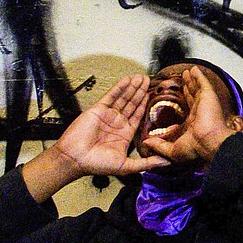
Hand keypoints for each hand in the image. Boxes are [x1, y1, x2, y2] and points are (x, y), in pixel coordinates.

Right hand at [22, 76, 169, 201]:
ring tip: (142, 77)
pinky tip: (127, 79)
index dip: (145, 105)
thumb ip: (147, 163)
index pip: (138, 115)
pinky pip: (111, 96)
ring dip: (132, 87)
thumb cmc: (97, 164)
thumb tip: (167, 162)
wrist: (75, 159)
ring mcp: (108, 115)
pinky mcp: (98, 109)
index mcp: (124, 134)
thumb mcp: (127, 166)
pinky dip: (119, 87)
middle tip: (149, 79)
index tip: (152, 94)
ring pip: (123, 98)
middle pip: (132, 103)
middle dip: (140, 91)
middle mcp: (117, 123)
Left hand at [141, 67, 236, 166]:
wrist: (209, 143)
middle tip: (184, 78)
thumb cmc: (196, 148)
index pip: (188, 106)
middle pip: (192, 94)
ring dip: (192, 79)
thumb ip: (160, 145)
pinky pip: (203, 83)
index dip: (183, 98)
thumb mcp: (173, 150)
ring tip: (188, 72)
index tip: (178, 93)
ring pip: (197, 87)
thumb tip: (147, 143)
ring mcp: (205, 102)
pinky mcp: (208, 96)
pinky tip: (194, 69)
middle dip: (188, 86)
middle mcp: (200, 111)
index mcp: (194, 122)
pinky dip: (199, 76)